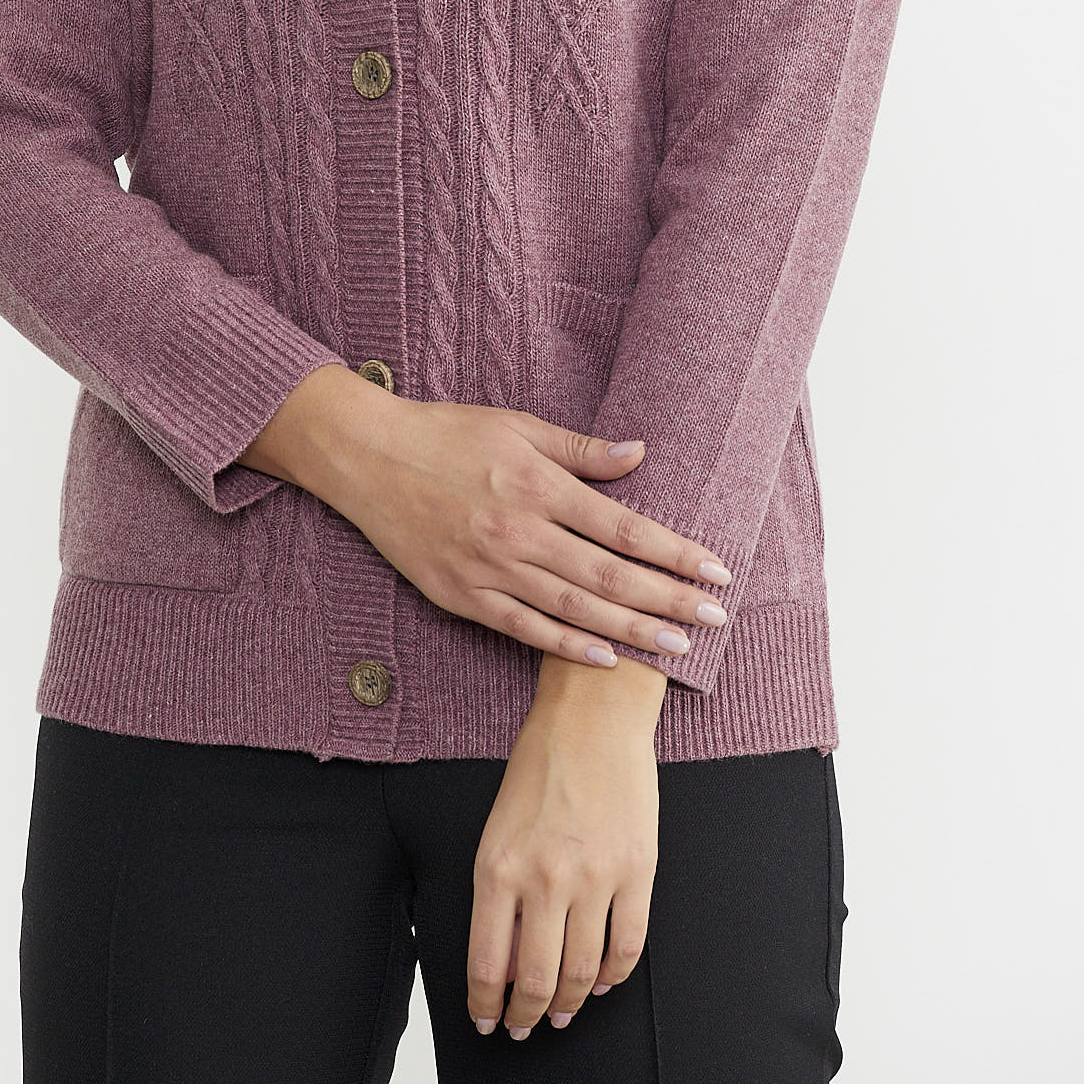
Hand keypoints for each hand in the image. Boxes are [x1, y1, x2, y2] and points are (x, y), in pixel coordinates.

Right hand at [242, 368, 730, 665]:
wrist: (366, 456)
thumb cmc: (445, 432)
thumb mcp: (517, 425)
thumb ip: (580, 449)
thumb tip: (640, 454)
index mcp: (537, 483)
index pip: (623, 526)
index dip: (674, 552)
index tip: (717, 571)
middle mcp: (518, 530)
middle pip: (608, 574)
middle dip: (668, 600)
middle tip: (716, 620)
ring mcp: (488, 567)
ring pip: (573, 608)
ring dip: (630, 630)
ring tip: (677, 648)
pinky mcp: (461, 594)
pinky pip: (522, 628)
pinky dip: (565, 645)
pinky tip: (605, 659)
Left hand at [468, 656, 665, 1037]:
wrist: (591, 716)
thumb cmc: (538, 768)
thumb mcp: (498, 830)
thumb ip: (500, 897)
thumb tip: (505, 967)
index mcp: (498, 867)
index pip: (489, 967)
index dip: (488, 1007)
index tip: (489, 1024)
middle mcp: (545, 878)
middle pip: (538, 981)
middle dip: (528, 1016)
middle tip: (526, 1028)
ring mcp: (595, 876)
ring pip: (583, 972)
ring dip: (571, 1002)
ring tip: (565, 1011)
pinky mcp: (638, 870)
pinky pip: (628, 945)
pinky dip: (614, 974)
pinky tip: (602, 981)